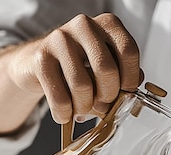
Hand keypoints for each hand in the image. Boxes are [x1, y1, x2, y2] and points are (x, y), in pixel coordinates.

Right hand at [8, 13, 141, 123]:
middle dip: (107, 97)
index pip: (128, 52)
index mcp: (107, 25)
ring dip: (84, 108)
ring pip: (82, 85)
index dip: (129, 80)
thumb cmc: (80, 68)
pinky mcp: (41, 57)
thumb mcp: (107, 67)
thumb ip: (124, 77)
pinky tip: (65, 113)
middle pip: (106, 70)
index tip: (124, 94)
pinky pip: (60, 98)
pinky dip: (65, 114)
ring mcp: (60, 38)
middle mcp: (84, 25)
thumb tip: (131, 93)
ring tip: (81, 109)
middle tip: (102, 105)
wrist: (40, 65)